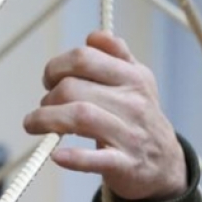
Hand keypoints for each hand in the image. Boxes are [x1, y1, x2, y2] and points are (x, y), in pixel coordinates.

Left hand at [23, 31, 185, 200]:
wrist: (166, 165)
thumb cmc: (138, 117)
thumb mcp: (137, 81)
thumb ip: (116, 54)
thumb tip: (94, 35)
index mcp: (133, 78)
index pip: (83, 58)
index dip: (56, 66)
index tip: (49, 79)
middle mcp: (133, 103)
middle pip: (73, 88)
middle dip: (49, 97)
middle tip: (45, 107)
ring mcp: (130, 135)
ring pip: (80, 116)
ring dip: (47, 119)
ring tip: (35, 124)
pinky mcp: (124, 164)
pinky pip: (96, 158)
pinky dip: (73, 157)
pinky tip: (57, 154)